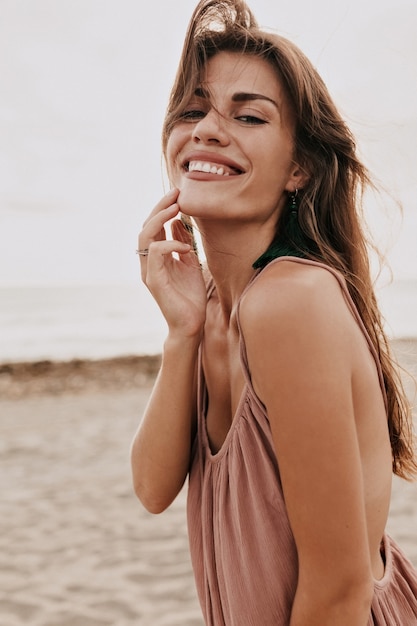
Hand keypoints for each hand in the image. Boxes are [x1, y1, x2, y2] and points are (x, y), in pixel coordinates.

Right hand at [138, 189, 206, 337]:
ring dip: (160, 219)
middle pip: (145, 226)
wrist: (190, 324)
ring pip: (145, 237)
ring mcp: (149, 271)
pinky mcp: (154, 281)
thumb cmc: (190, 296)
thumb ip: (182, 243)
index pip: (153, 226)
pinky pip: (156, 254)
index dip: (163, 208)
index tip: (178, 194)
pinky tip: (186, 246)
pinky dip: (170, 244)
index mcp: (155, 257)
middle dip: (160, 207)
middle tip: (176, 193)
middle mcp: (148, 262)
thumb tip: (179, 221)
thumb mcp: (189, 263)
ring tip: (177, 209)